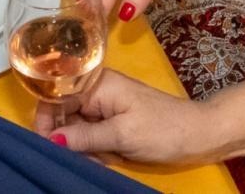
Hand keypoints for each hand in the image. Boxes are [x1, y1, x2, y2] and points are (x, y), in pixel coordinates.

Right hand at [34, 70, 209, 165]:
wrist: (199, 134)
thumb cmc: (163, 129)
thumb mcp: (122, 134)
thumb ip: (84, 136)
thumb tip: (49, 139)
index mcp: (97, 83)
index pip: (54, 95)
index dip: (45, 120)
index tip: (48, 147)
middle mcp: (96, 89)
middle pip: (62, 112)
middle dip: (67, 139)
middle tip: (84, 159)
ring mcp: (104, 104)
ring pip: (74, 127)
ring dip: (81, 148)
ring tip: (101, 161)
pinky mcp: (112, 119)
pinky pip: (89, 134)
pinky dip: (93, 149)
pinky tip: (106, 160)